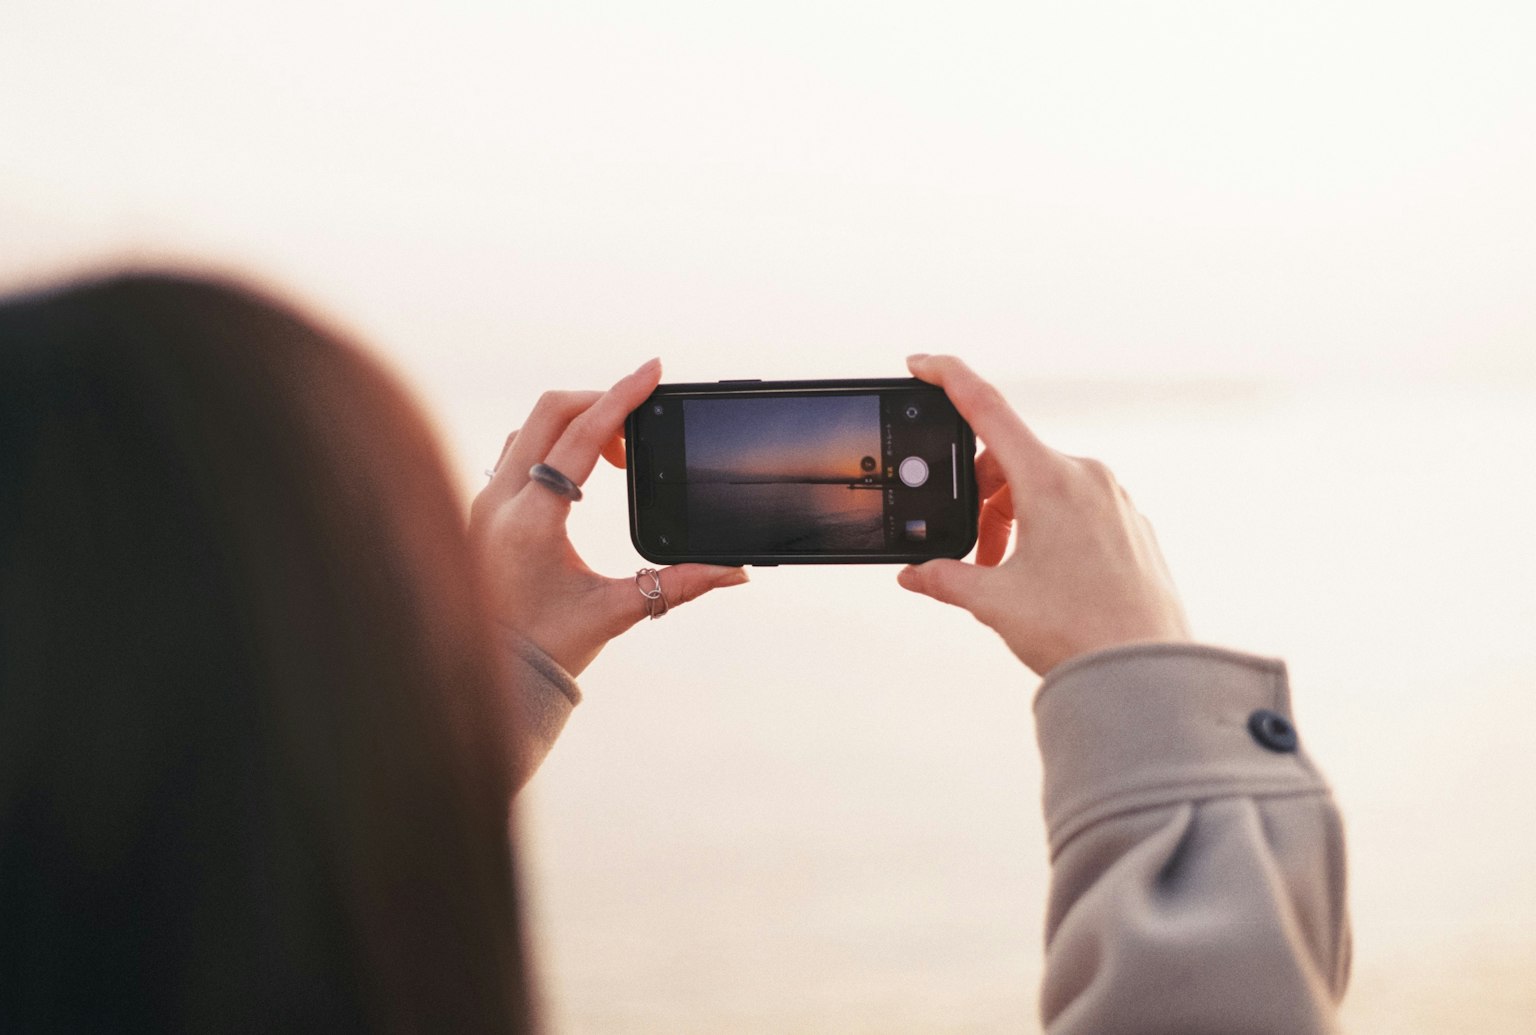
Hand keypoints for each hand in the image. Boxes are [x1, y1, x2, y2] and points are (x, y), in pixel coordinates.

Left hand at [469, 359, 747, 677]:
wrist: (493, 672)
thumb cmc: (550, 646)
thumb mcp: (618, 611)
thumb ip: (679, 585)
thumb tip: (734, 571)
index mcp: (532, 521)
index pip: (580, 437)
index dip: (622, 398)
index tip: (652, 371)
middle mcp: (499, 501)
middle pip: (550, 412)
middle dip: (602, 405)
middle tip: (641, 432)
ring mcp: (485, 501)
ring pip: (531, 428)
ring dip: (577, 425)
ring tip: (618, 460)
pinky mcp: (483, 506)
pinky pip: (518, 449)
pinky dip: (554, 444)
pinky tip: (582, 472)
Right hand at [896, 355, 1190, 676]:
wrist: (1147, 673)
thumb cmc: (1079, 631)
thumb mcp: (994, 601)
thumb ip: (946, 578)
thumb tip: (915, 574)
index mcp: (1050, 480)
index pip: (988, 407)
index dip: (949, 378)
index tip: (921, 364)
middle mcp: (1087, 478)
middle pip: (1011, 462)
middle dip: (980, 499)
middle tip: (972, 552)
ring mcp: (1115, 501)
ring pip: (1043, 487)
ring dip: (1011, 519)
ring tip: (1005, 575)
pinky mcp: (1131, 526)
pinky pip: (1076, 509)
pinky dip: (1045, 530)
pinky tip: (1041, 577)